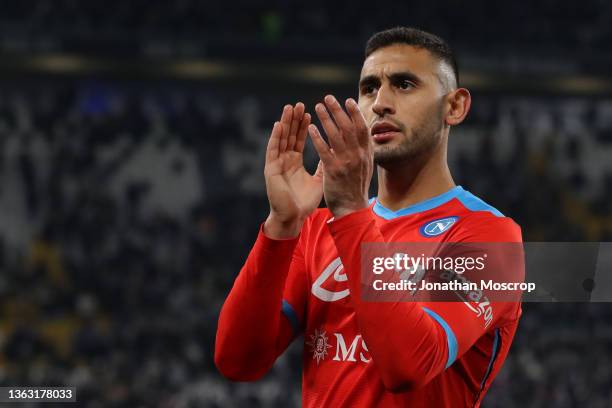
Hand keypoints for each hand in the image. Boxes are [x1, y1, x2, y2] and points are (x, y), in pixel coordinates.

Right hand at [264, 103, 323, 238]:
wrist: (293, 218)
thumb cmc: (304, 202)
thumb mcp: (317, 180)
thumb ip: (322, 165)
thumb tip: (331, 152)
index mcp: (294, 162)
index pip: (299, 139)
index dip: (304, 126)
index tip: (310, 112)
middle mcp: (284, 160)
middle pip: (290, 136)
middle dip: (294, 120)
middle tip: (299, 104)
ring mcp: (277, 163)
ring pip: (281, 139)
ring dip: (285, 123)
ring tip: (290, 108)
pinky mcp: (271, 169)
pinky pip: (273, 150)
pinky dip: (275, 137)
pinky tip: (279, 125)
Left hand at [308, 95, 372, 217]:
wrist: (352, 208)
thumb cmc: (356, 187)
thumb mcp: (365, 166)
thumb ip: (362, 150)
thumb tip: (362, 135)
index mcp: (366, 153)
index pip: (362, 127)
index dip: (355, 113)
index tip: (348, 100)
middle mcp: (358, 155)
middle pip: (348, 126)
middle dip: (338, 110)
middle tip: (328, 98)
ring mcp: (346, 162)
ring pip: (336, 135)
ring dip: (326, 119)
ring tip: (317, 107)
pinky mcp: (333, 170)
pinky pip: (324, 150)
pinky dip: (317, 137)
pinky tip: (310, 128)